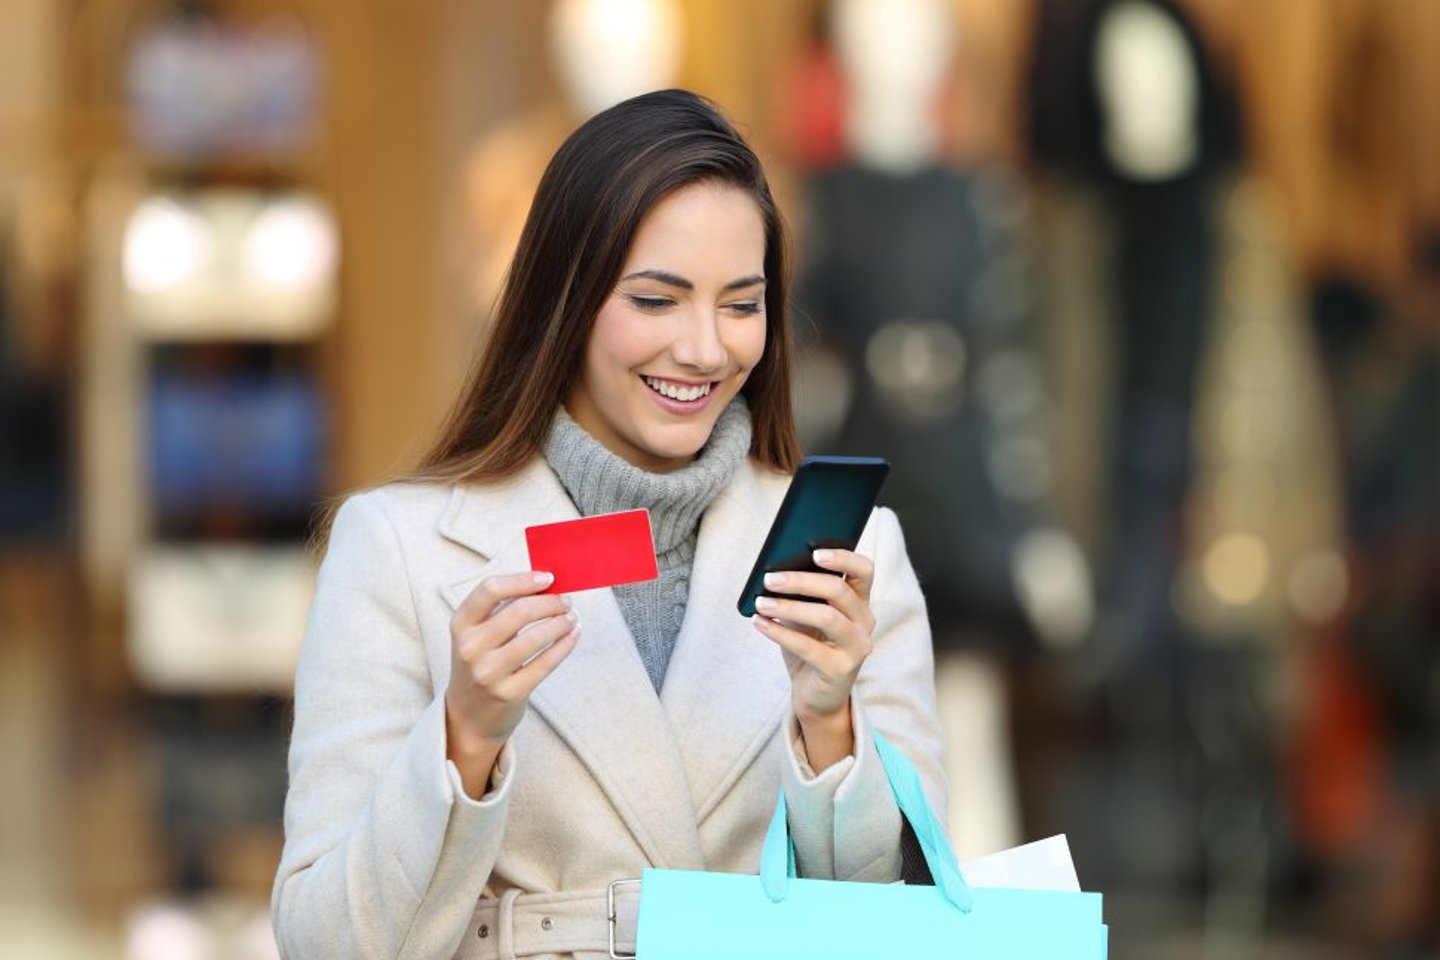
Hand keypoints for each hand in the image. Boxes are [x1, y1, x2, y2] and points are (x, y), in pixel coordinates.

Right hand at [445, 571, 579, 795]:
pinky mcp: (509, 693)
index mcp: (460, 624)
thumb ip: (500, 609)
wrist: (469, 716)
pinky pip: (546, 663)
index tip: (548, 578)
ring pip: (536, 637)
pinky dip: (565, 645)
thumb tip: (545, 584)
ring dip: (561, 622)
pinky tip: (573, 635)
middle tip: (566, 600)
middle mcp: (470, 647)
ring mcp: (488, 673)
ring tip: (572, 617)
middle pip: (519, 611)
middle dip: (551, 603)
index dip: (523, 580)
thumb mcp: (476, 634)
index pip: (490, 590)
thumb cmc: (480, 664)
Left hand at [752, 549, 874, 769]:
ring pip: (827, 617)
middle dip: (801, 581)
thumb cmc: (811, 647)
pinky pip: (809, 647)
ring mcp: (857, 647)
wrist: (816, 696)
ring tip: (761, 602)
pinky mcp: (841, 670)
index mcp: (860, 602)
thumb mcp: (808, 617)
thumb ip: (803, 596)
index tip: (814, 552)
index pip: (864, 571)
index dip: (843, 558)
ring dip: (789, 606)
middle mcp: (865, 623)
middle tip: (769, 579)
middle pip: (838, 591)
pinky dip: (780, 632)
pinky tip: (759, 623)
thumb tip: (774, 572)